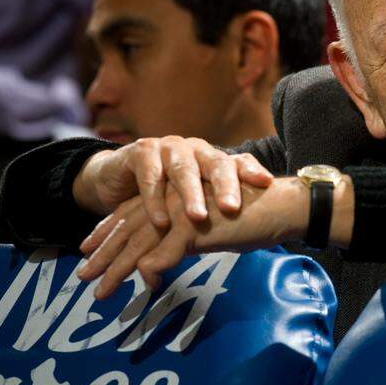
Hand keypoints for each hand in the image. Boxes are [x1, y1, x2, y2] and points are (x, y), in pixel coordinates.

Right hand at [73, 136, 272, 226]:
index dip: (252, 171)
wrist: (118, 181)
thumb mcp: (192, 204)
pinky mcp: (141, 152)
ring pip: (184, 169)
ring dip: (191, 194)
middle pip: (216, 164)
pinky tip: (160, 220)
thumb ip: (217, 213)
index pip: (238, 163)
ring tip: (198, 218)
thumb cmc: (165, 196)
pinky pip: (150, 176)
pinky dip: (155, 199)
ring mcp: (168, 147)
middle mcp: (195, 150)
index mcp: (213, 160)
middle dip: (225, 186)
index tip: (266, 183)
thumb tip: (254, 237)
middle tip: (232, 208)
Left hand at [78, 177, 307, 297]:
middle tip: (84, 275)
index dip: (107, 231)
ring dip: (117, 268)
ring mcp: (183, 212)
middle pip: (128, 228)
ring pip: (140, 242)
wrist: (281, 205)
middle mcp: (174, 199)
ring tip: (100, 291)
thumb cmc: (253, 215)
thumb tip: (162, 263)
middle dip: (103, 253)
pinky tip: (147, 286)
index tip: (87, 248)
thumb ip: (184, 238)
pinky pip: (167, 252)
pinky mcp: (197, 226)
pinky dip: (154, 269)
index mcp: (175, 195)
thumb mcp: (210, 226)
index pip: (132, 213)